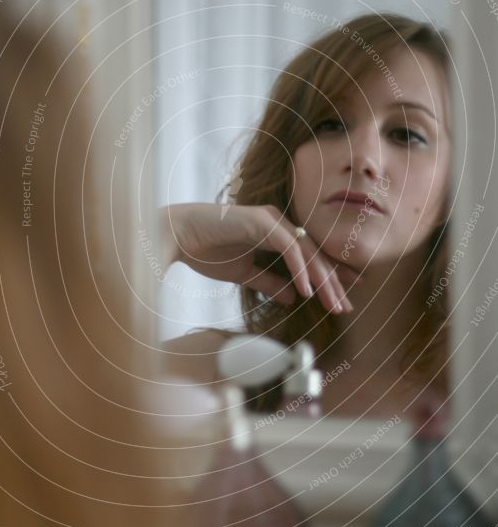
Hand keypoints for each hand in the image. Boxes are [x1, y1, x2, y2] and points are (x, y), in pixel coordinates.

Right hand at [160, 203, 361, 313]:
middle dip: (334, 282)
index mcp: (275, 233)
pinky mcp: (262, 221)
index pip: (309, 257)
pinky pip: (289, 247)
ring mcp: (272, 219)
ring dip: (322, 280)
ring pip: (307, 251)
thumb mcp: (245, 273)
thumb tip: (293, 299)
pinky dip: (299, 269)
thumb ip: (270, 283)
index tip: (344, 298)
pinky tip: (307, 290)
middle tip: (348, 307)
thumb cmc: (205, 250)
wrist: (177, 235)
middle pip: (314, 255)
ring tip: (334, 304)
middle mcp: (279, 223)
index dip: (329, 277)